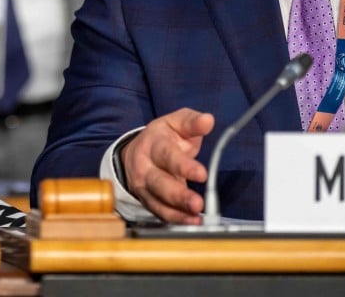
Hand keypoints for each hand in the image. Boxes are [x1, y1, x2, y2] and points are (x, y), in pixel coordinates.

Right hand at [119, 108, 213, 224]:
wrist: (136, 152)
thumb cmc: (162, 137)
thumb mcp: (176, 122)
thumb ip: (192, 122)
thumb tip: (208, 120)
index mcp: (153, 144)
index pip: (167, 156)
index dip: (184, 166)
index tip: (202, 174)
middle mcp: (145, 167)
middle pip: (159, 182)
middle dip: (178, 195)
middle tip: (197, 203)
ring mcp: (144, 187)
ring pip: (158, 202)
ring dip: (178, 212)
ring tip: (196, 217)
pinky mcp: (148, 201)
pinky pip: (160, 213)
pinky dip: (176, 220)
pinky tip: (192, 223)